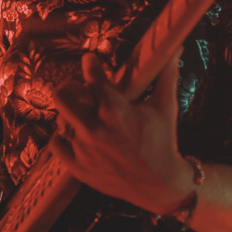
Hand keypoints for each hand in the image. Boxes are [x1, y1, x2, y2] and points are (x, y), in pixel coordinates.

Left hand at [49, 50, 195, 214]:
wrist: (160, 184)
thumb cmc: (163, 141)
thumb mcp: (165, 106)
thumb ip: (167, 73)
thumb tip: (176, 47)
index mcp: (115, 109)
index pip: (91, 76)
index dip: (90, 64)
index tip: (90, 61)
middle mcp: (94, 128)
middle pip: (61, 94)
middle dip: (69, 87)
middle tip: (79, 89)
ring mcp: (83, 149)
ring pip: (59, 119)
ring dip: (70, 114)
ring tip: (84, 115)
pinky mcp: (77, 167)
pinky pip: (56, 143)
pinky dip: (63, 137)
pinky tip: (75, 135)